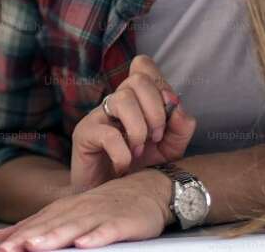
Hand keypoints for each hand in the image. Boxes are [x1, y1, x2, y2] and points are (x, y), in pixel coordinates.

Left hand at [0, 170, 172, 250]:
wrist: (148, 189)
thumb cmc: (107, 205)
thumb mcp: (69, 212)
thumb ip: (37, 225)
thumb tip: (0, 237)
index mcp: (66, 208)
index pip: (38, 222)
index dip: (18, 235)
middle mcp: (80, 209)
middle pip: (52, 225)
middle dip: (29, 237)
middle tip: (8, 249)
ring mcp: (102, 214)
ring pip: (75, 227)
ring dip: (55, 237)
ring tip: (35, 247)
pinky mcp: (123, 222)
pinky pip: (109, 230)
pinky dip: (96, 237)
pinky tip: (84, 244)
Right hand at [71, 55, 195, 190]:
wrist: (113, 198)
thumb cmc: (140, 170)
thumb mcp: (170, 150)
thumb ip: (181, 128)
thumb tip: (178, 109)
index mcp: (136, 99)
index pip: (144, 66)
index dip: (161, 84)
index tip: (169, 111)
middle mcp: (116, 102)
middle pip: (137, 79)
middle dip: (156, 111)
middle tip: (155, 138)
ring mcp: (98, 115)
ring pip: (123, 100)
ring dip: (139, 130)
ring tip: (138, 151)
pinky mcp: (84, 134)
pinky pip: (108, 133)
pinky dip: (123, 153)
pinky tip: (123, 165)